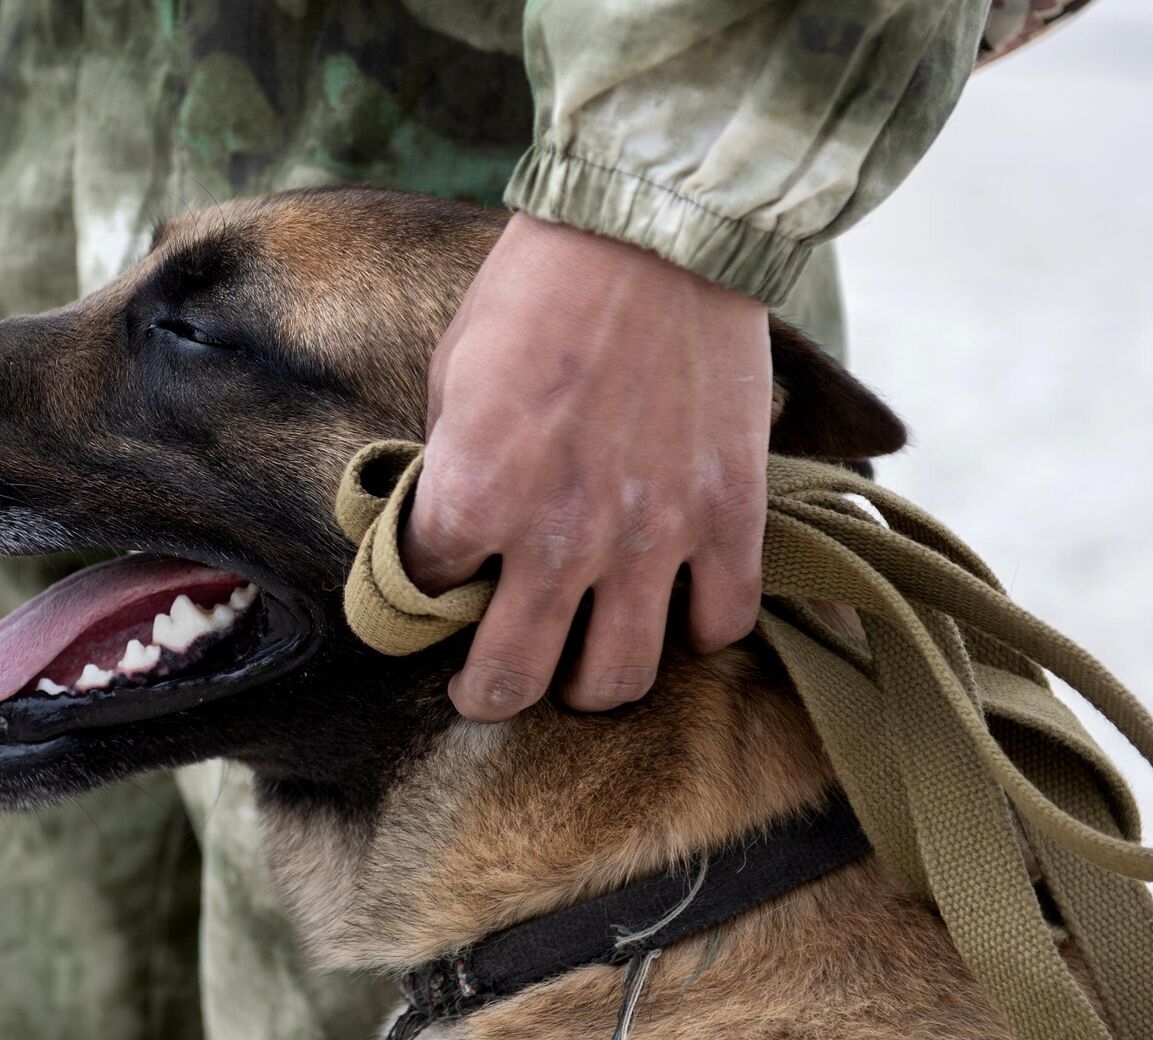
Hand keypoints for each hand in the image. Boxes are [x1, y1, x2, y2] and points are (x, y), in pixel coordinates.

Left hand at [404, 213, 771, 720]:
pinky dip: (694, 632)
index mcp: (472, 495)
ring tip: (582, 668)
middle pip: (514, 680)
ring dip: (591, 686)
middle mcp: (557, 538)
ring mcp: (650, 538)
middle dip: (490, 694)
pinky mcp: (729, 520)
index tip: (433, 582)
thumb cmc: (537, 289)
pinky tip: (674, 612)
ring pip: (618, 680)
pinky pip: (719, 625)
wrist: (653, 231)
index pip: (425, 593)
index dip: (423, 589)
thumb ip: (454, 467)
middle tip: (488, 688)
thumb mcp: (452, 377)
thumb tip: (457, 521)